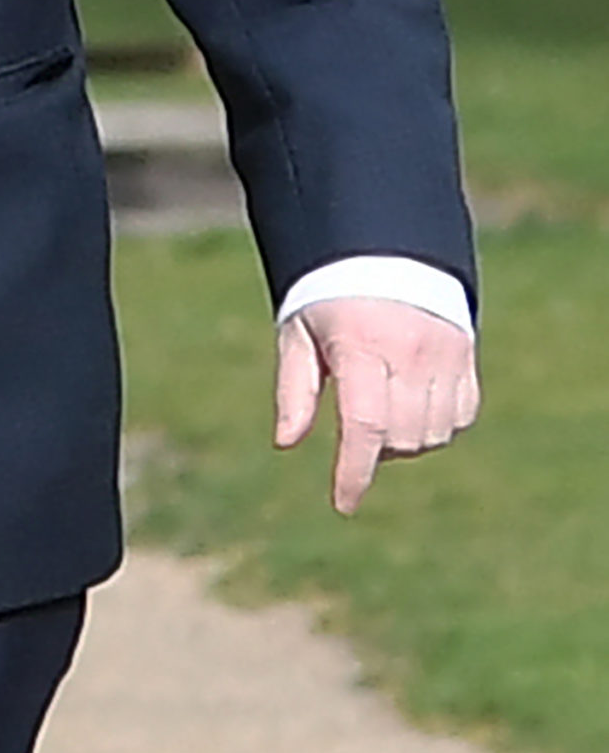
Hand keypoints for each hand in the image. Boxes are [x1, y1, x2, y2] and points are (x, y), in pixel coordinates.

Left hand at [275, 296, 479, 513]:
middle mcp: (408, 351)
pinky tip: (412, 404)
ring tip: (381, 410)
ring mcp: (444, 352)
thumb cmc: (328, 297)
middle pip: (399, 438)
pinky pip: (459, 417)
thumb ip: (294, 389)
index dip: (354, 472)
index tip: (343, 504)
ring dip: (405, 441)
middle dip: (374, 450)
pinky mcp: (466, 355)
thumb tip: (285, 443)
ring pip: (432, 435)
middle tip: (354, 426)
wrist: (382, 247)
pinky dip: (437, 426)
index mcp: (360, 345)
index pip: (363, 425)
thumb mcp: (297, 333)